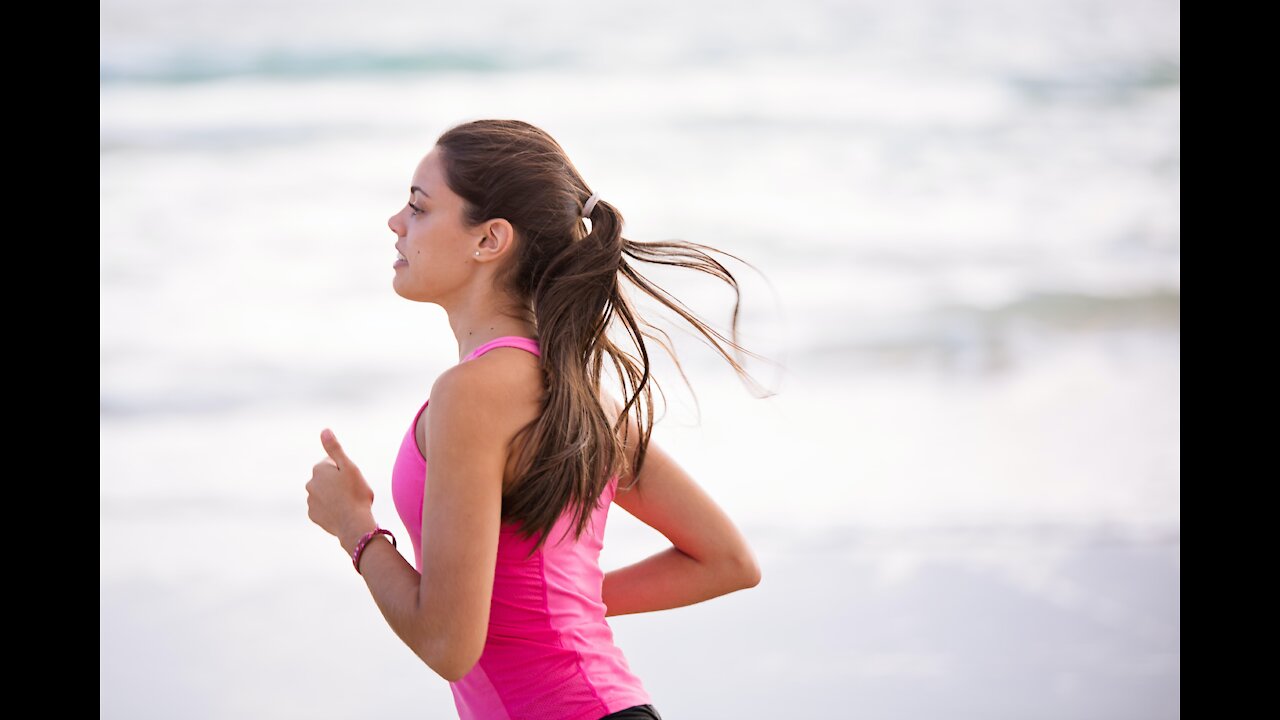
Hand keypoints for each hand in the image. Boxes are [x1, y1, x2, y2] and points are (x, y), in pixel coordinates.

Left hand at [306, 429, 375, 543]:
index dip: (345, 469)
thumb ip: (334, 449)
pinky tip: (341, 513)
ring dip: (334, 496)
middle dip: (337, 482)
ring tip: (348, 503)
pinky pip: (323, 508)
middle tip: (352, 491)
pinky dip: (331, 509)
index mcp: (319, 470)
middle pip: (327, 479)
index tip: (352, 479)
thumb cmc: (356, 493)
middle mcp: (310, 484)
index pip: (332, 463)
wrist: (354, 524)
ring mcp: (310, 501)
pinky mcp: (313, 515)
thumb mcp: (349, 467)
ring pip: (324, 493)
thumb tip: (324, 430)